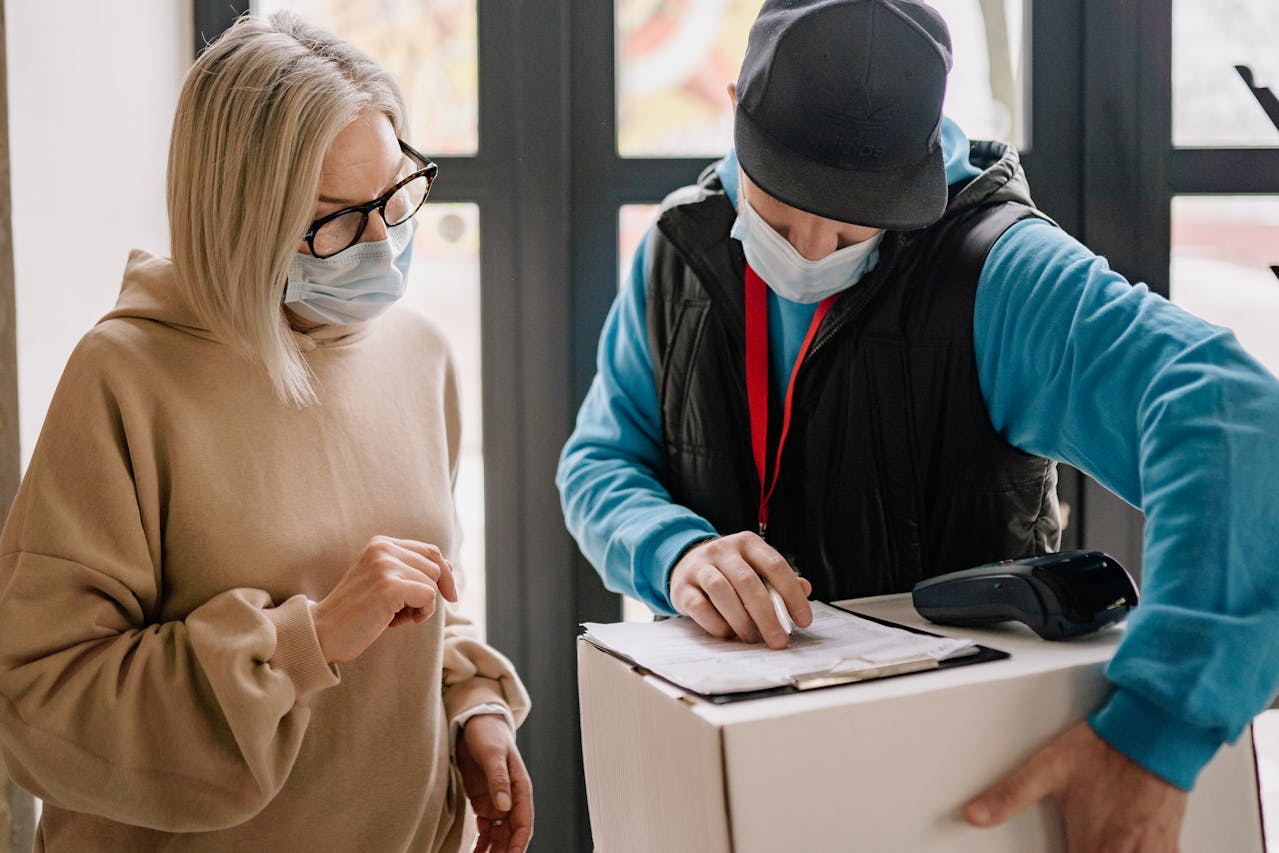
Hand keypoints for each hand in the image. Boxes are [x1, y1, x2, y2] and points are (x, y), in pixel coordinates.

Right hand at [313, 535, 457, 662]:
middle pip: (436, 568)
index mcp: (381, 543)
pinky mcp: (390, 586)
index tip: (450, 596)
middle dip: (428, 594)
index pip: (431, 551)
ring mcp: (386, 566)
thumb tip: (450, 566)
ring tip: (393, 616)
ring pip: (433, 583)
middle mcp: (383, 548)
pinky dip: (421, 614)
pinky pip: (429, 597)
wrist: (323, 632)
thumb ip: (410, 569)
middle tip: (402, 612)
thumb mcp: (382, 581)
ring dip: (421, 606)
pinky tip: (395, 622)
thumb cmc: (356, 612)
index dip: (445, 575)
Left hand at [458, 714, 533, 852]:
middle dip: (505, 851)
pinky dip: (481, 843)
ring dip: (494, 850)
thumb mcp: (492, 753)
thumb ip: (499, 779)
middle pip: (511, 833)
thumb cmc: (488, 734)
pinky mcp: (482, 802)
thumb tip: (504, 807)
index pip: (524, 822)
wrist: (474, 723)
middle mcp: (510, 798)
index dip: (519, 842)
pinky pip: (485, 829)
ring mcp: (497, 802)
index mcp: (520, 787)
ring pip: (499, 835)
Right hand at [669, 531, 812, 648]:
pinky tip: (728, 633)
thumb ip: (779, 579)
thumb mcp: (755, 567)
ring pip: (722, 593)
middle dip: (767, 616)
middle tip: (778, 639)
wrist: (685, 564)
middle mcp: (722, 550)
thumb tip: (805, 589)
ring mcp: (699, 567)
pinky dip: (718, 624)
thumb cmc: (729, 571)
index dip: (792, 595)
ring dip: (742, 620)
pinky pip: (700, 608)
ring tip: (752, 637)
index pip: (775, 565)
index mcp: (747, 543)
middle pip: (748, 582)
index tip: (803, 620)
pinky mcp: (682, 587)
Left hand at [964, 721, 1187, 851]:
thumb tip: (975, 814)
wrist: (1153, 729)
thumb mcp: (1047, 768)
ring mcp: (1152, 848)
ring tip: (1099, 848)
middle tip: (1078, 847)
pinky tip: (1134, 850)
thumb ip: (1009, 795)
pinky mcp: (1170, 837)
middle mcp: (1124, 852)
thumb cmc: (1104, 748)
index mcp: (1093, 844)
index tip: (1064, 851)